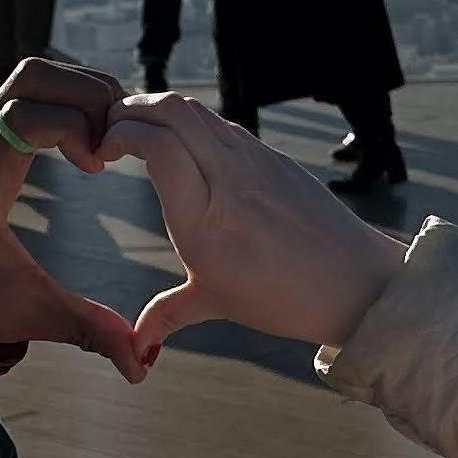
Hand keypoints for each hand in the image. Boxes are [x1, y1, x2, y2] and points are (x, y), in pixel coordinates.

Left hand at [0, 63, 146, 381]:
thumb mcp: (23, 315)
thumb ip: (83, 330)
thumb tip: (139, 365)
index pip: (25, 117)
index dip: (73, 128)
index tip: (96, 169)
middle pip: (30, 76)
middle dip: (87, 93)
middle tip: (114, 137)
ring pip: (29, 75)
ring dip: (78, 92)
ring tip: (106, 136)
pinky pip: (28, 92)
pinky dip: (65, 101)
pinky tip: (86, 143)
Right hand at [100, 91, 405, 367]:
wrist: (356, 282)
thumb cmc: (283, 297)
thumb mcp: (216, 302)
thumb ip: (166, 315)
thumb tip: (134, 348)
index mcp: (205, 218)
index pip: (158, 147)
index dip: (121, 136)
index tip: (101, 155)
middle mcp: (228, 179)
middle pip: (171, 111)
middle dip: (128, 109)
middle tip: (109, 131)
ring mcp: (253, 160)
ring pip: (195, 109)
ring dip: (156, 108)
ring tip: (136, 130)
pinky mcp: (271, 155)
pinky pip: (221, 123)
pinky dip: (189, 120)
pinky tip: (179, 142)